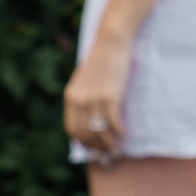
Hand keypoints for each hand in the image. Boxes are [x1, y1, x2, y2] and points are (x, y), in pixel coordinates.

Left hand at [63, 34, 130, 158]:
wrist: (110, 44)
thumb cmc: (100, 61)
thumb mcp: (84, 81)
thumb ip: (83, 98)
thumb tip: (89, 120)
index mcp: (70, 97)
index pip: (72, 129)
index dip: (82, 142)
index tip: (92, 148)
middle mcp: (79, 100)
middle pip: (85, 133)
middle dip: (97, 147)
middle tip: (108, 152)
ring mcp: (94, 99)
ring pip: (99, 131)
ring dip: (109, 144)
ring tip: (117, 148)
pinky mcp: (110, 97)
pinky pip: (113, 123)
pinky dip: (120, 132)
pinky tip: (125, 135)